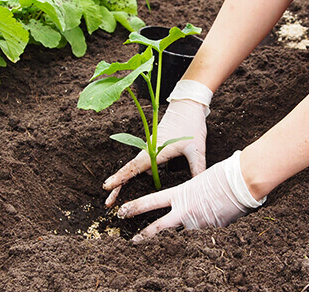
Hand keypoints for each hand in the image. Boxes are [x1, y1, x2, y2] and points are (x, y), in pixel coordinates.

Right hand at [103, 81, 212, 206]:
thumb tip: (201, 187)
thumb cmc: (191, 124)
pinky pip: (140, 163)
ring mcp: (149, 148)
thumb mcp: (197, 149)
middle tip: (107, 203)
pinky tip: (131, 183)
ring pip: (133, 168)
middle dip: (117, 186)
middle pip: (129, 170)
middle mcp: (149, 150)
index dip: (121, 177)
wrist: (188, 105)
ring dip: (124, 181)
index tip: (107, 186)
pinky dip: (133, 174)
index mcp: (156, 150)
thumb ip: (198, 168)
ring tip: (114, 197)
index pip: (135, 167)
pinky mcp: (153, 148)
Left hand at [116, 151, 265, 240]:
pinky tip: (219, 212)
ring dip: (189, 224)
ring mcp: (198, 223)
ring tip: (202, 212)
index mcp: (180, 194)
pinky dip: (208, 224)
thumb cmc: (223, 174)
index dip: (135, 207)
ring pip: (185, 229)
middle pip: (159, 227)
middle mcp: (186, 211)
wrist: (242, 183)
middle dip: (144, 234)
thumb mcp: (200, 178)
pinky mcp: (211, 230)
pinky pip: (205, 229)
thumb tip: (190, 198)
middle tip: (132, 241)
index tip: (122, 212)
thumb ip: (191, 190)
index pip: (151, 202)